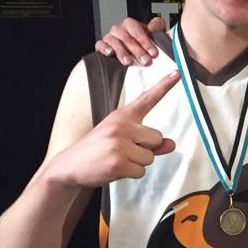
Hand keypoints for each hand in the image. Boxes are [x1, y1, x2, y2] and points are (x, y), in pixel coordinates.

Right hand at [50, 70, 180, 187]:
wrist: (68, 166)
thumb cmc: (98, 150)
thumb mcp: (121, 138)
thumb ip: (148, 142)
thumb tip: (171, 144)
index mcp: (122, 116)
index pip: (147, 98)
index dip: (164, 85)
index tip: (178, 73)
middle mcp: (122, 126)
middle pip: (157, 138)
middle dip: (146, 149)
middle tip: (124, 151)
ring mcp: (119, 144)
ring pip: (150, 157)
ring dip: (138, 163)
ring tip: (118, 159)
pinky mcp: (118, 162)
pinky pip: (141, 171)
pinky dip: (131, 174)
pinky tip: (115, 169)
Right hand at [95, 16, 166, 65]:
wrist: (134, 58)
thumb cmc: (144, 47)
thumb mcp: (154, 38)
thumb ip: (157, 30)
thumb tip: (160, 27)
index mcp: (132, 25)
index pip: (137, 30)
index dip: (146, 41)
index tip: (154, 53)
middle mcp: (120, 30)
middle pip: (127, 37)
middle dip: (137, 50)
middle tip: (146, 61)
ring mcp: (110, 37)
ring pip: (114, 41)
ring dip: (122, 52)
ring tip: (129, 62)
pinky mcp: (101, 46)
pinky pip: (100, 44)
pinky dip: (104, 48)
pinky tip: (110, 53)